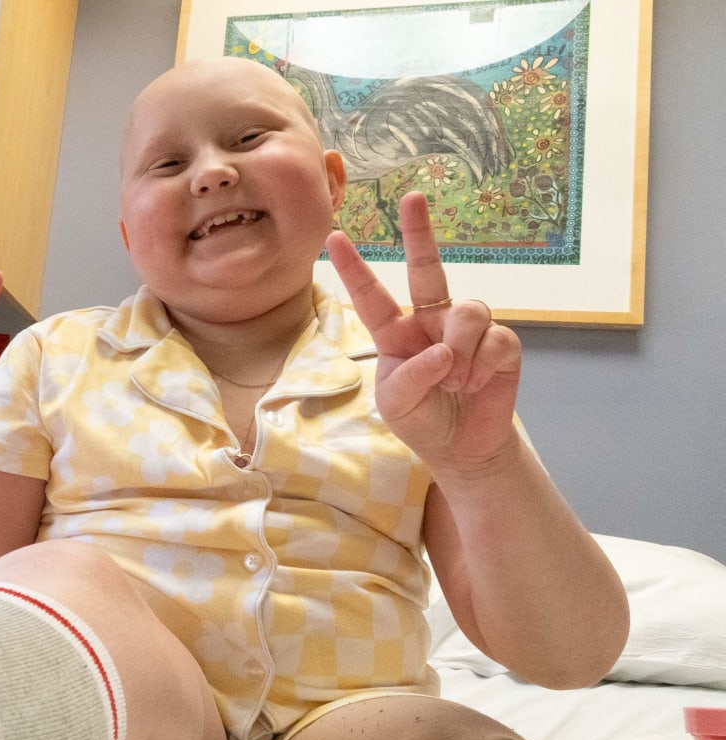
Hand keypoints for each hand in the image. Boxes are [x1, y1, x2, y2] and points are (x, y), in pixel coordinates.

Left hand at [325, 191, 521, 470]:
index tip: (332, 237)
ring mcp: (468, 327)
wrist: (463, 447)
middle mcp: (431, 320)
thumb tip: (442, 350)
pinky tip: (475, 385)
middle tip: (412, 197)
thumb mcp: (396, 405)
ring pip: (468, 311)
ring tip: (454, 382)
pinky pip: (494, 338)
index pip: (371, 296)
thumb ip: (409, 378)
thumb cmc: (421, 419)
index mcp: (395, 333)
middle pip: (427, 269)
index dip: (353, 268)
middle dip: (419, 233)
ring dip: (460, 352)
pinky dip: (481, 367)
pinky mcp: (501, 342)